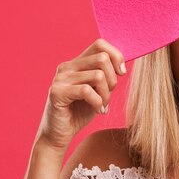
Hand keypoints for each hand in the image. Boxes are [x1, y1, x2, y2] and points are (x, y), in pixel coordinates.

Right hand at [34, 38, 126, 152]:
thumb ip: (106, 77)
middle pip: (102, 58)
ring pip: (98, 76)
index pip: (100, 44)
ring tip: (102, 106)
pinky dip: (98, 102)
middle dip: (113, 79)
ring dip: (106, 95)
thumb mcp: (98, 91)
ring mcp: (60, 78)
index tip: (121, 73)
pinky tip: (97, 111)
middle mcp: (67, 67)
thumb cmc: (79, 113)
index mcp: (77, 63)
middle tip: (107, 96)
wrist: (59, 135)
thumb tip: (121, 65)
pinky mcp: (57, 92)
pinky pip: (87, 91)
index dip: (116, 56)